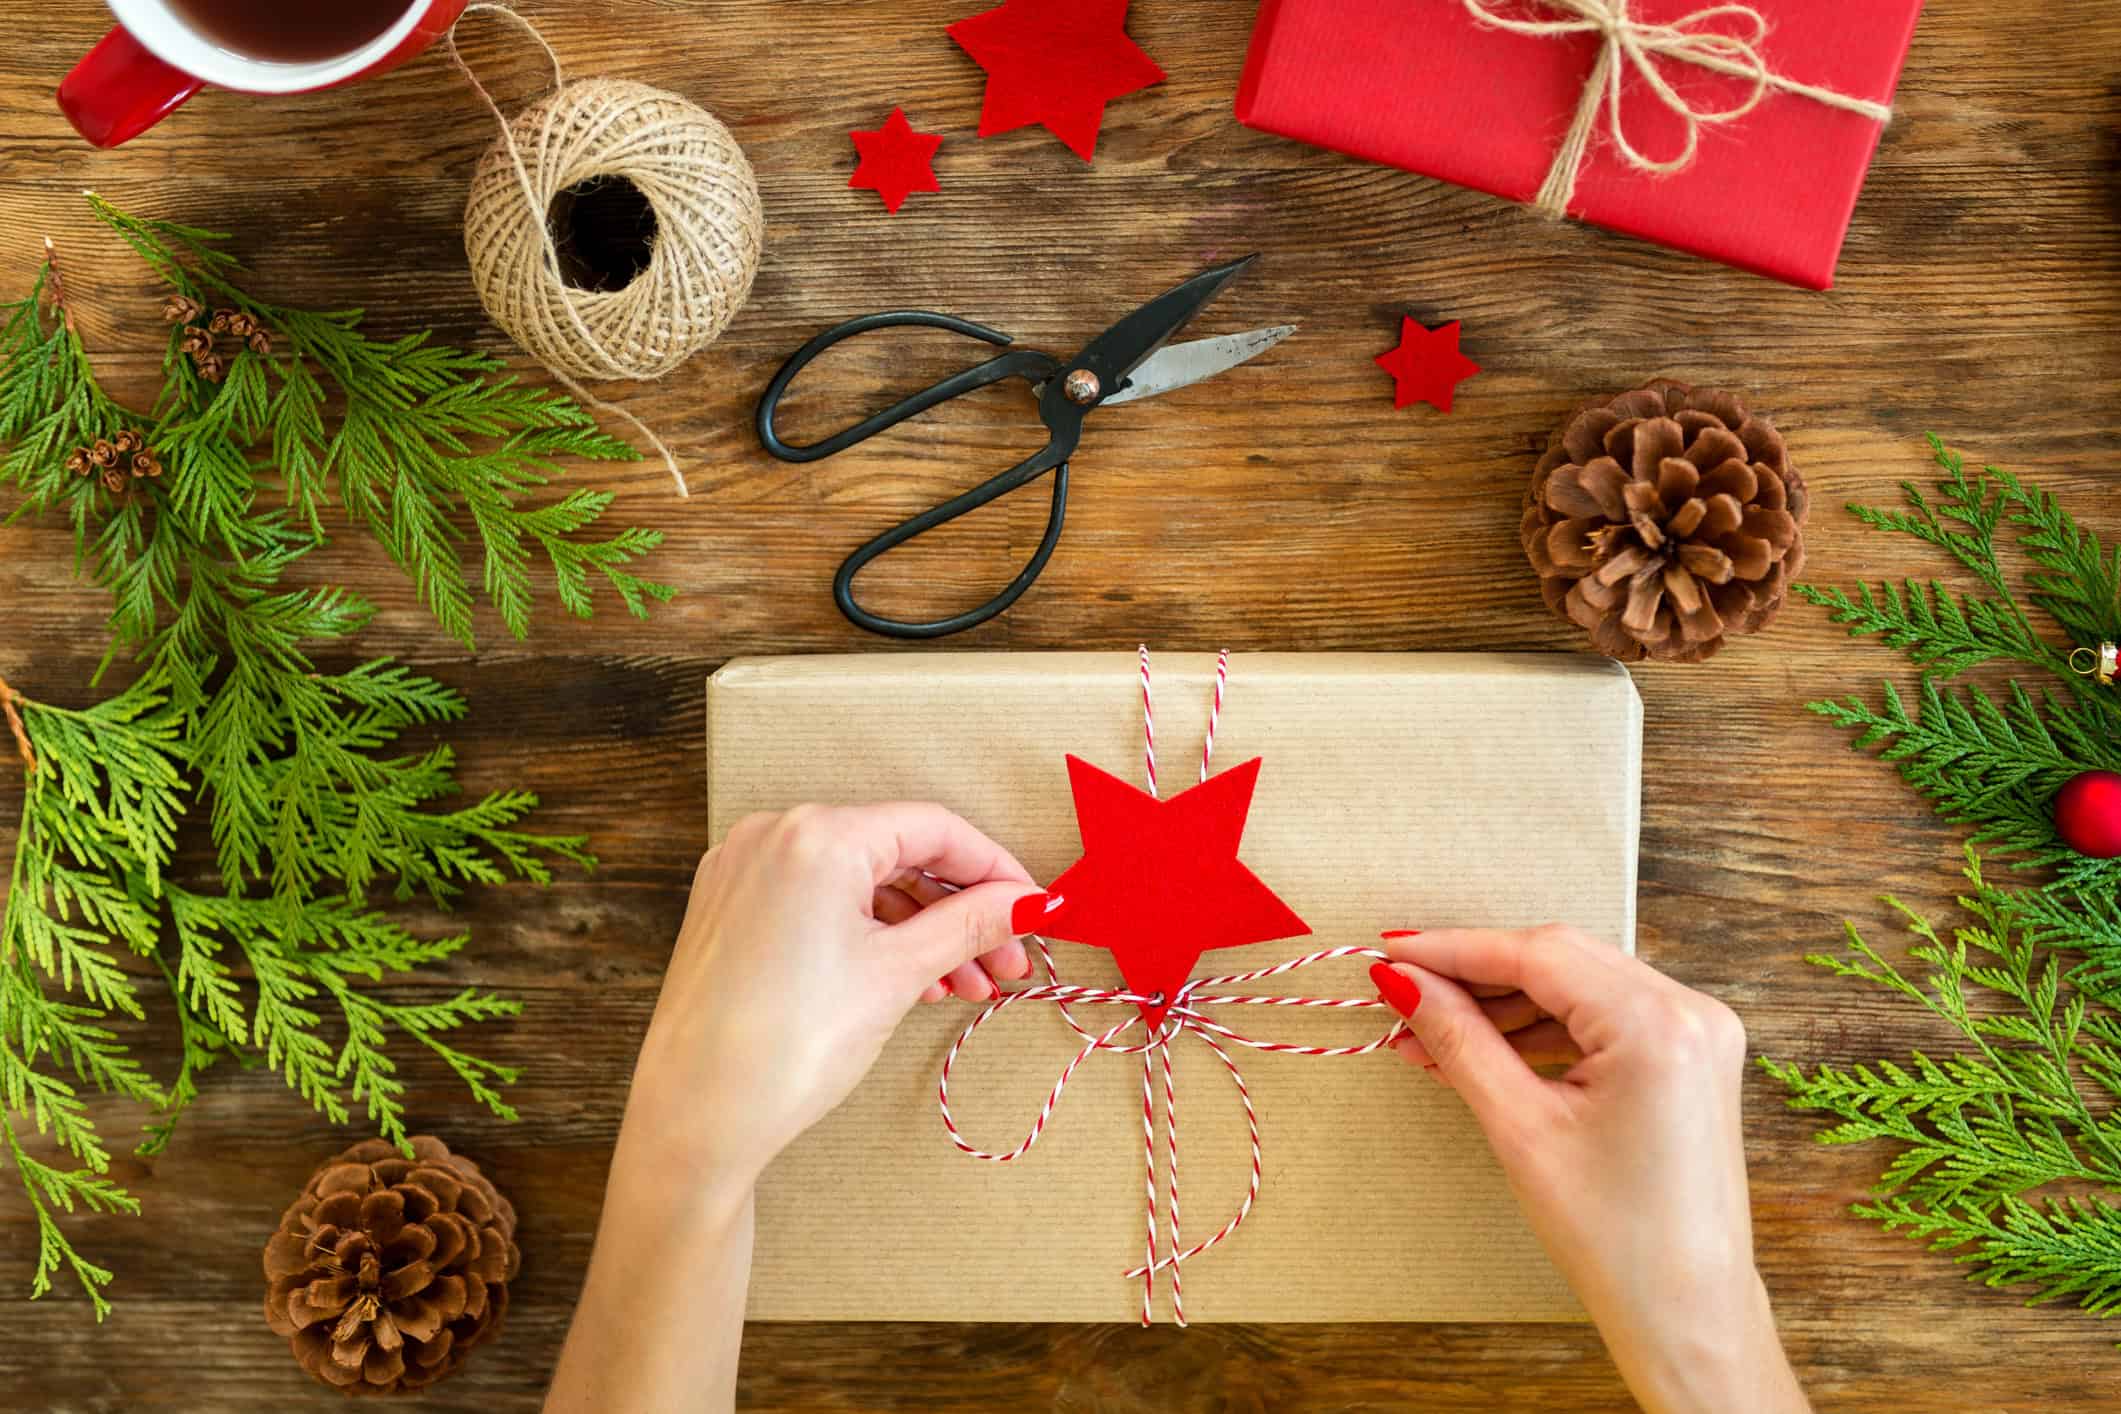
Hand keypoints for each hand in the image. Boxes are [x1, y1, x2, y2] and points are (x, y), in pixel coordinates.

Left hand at [548, 803, 1043, 1413]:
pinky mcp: (730, 909)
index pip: (934, 829)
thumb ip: (969, 926)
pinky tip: (911, 982)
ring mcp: (745, 871)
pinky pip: (820, 903)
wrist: (697, 1118)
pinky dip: (870, 934)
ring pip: (860, 883)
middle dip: (960, 910)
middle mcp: (774, 835)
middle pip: (897, 854)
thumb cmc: (789, 1045)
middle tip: (1008, 963)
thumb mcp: (897, 975)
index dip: (996, 869)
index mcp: (818, 835)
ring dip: (920, 929)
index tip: (1036, 909)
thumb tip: (1028, 902)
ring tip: (965, 987)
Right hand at [1372, 928, 1806, 1413]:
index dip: (1455, 949)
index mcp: (1659, 1025)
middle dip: (1476, 974)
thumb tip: (1403, 984)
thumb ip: (1460, 1041)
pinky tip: (1484, 1048)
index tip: (1391, 952)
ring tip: (1429, 1031)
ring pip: (1580, 986)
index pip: (1539, 955)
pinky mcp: (1691, 1058)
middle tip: (1402, 990)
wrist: (1689, 1314)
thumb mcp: (1522, 1130)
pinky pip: (1605, 1018)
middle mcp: (1690, 1012)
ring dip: (1504, 1004)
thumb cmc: (1615, 1237)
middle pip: (1561, 960)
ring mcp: (1698, 1033)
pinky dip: (1544, 1029)